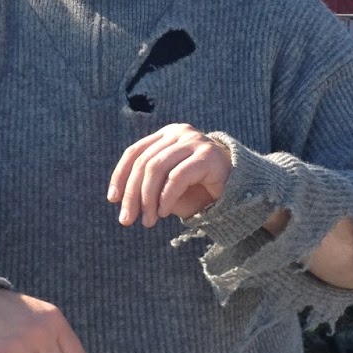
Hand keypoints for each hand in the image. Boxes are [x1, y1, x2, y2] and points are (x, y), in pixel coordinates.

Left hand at [108, 124, 231, 226]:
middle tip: (127, 219)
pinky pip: (177, 177)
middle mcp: (179, 132)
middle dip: (132, 194)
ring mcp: (194, 141)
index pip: (134, 152)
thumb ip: (148, 185)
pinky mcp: (207, 156)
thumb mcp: (168, 186)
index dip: (120, 176)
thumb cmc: (200, 189)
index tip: (113, 200)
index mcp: (167, 135)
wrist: (240, 190)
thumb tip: (120, 197)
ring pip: (157, 168)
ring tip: (147, 220)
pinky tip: (163, 213)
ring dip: (147, 199)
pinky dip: (166, 197)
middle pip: (144, 163)